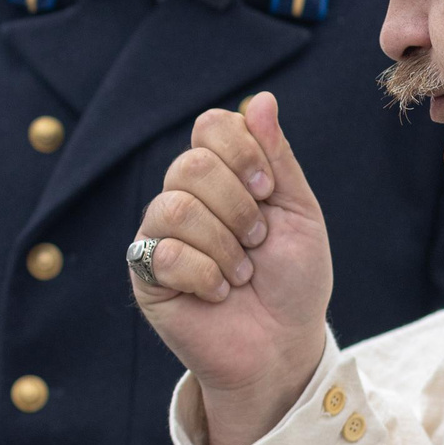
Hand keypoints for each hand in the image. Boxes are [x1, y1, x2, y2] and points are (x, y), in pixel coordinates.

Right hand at [132, 92, 333, 444]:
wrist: (283, 344)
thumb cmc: (294, 280)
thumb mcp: (299, 212)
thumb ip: (278, 158)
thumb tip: (261, 100)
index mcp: (223, 175)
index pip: (210, 126)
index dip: (242, 151)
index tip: (268, 190)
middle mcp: (185, 197)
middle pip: (191, 165)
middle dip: (238, 207)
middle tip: (257, 240)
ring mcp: (160, 234)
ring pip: (176, 208)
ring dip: (224, 245)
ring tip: (242, 273)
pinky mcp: (144, 274)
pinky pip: (162, 253)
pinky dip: (204, 275)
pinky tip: (218, 293)